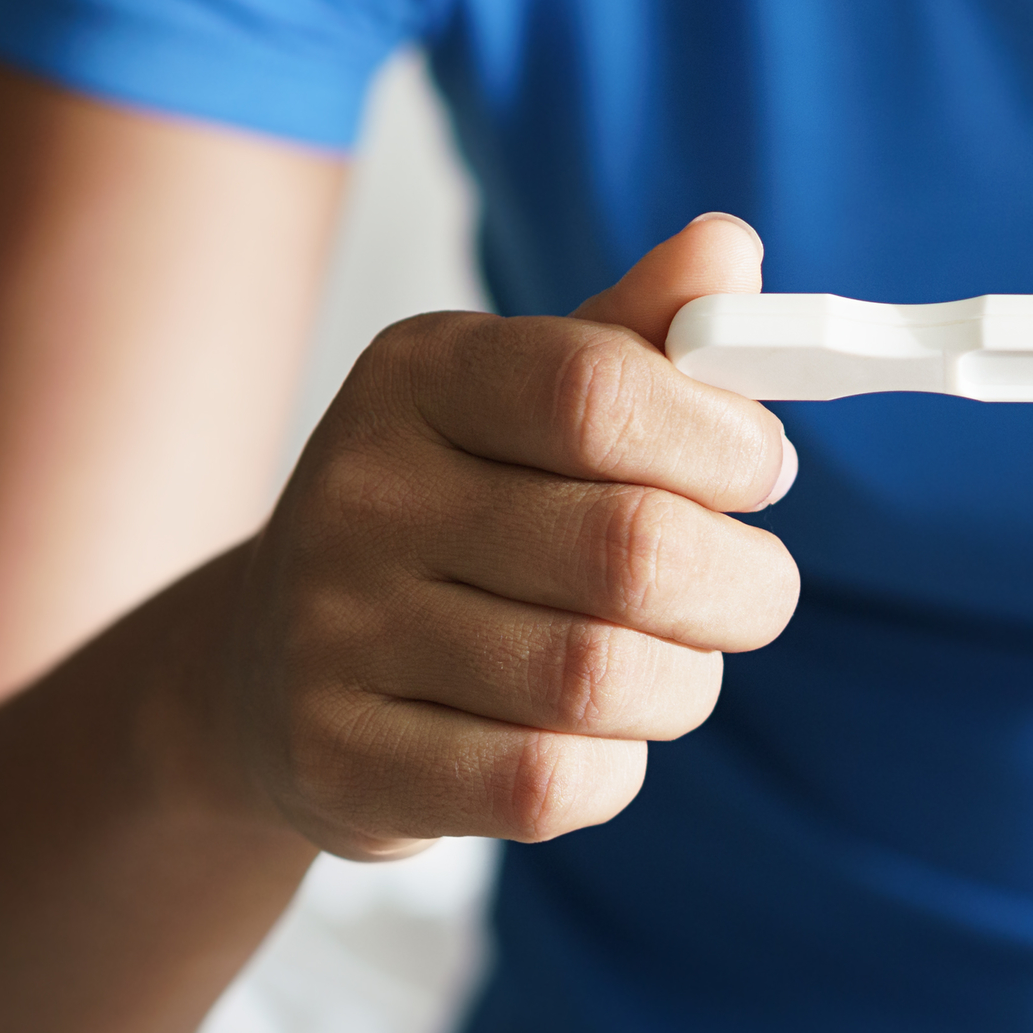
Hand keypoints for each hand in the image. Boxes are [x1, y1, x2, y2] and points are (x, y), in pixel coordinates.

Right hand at [213, 214, 799, 860]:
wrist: (268, 669)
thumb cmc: (449, 516)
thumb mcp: (527, 404)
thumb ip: (639, 334)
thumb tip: (729, 249)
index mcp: (417, 376)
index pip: (597, 390)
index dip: (722, 439)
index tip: (764, 471)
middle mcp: (359, 492)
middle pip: (628, 548)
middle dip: (742, 583)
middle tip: (755, 590)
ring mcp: (334, 632)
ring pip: (600, 677)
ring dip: (686, 683)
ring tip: (676, 662)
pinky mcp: (340, 760)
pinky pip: (546, 783)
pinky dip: (616, 767)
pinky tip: (600, 736)